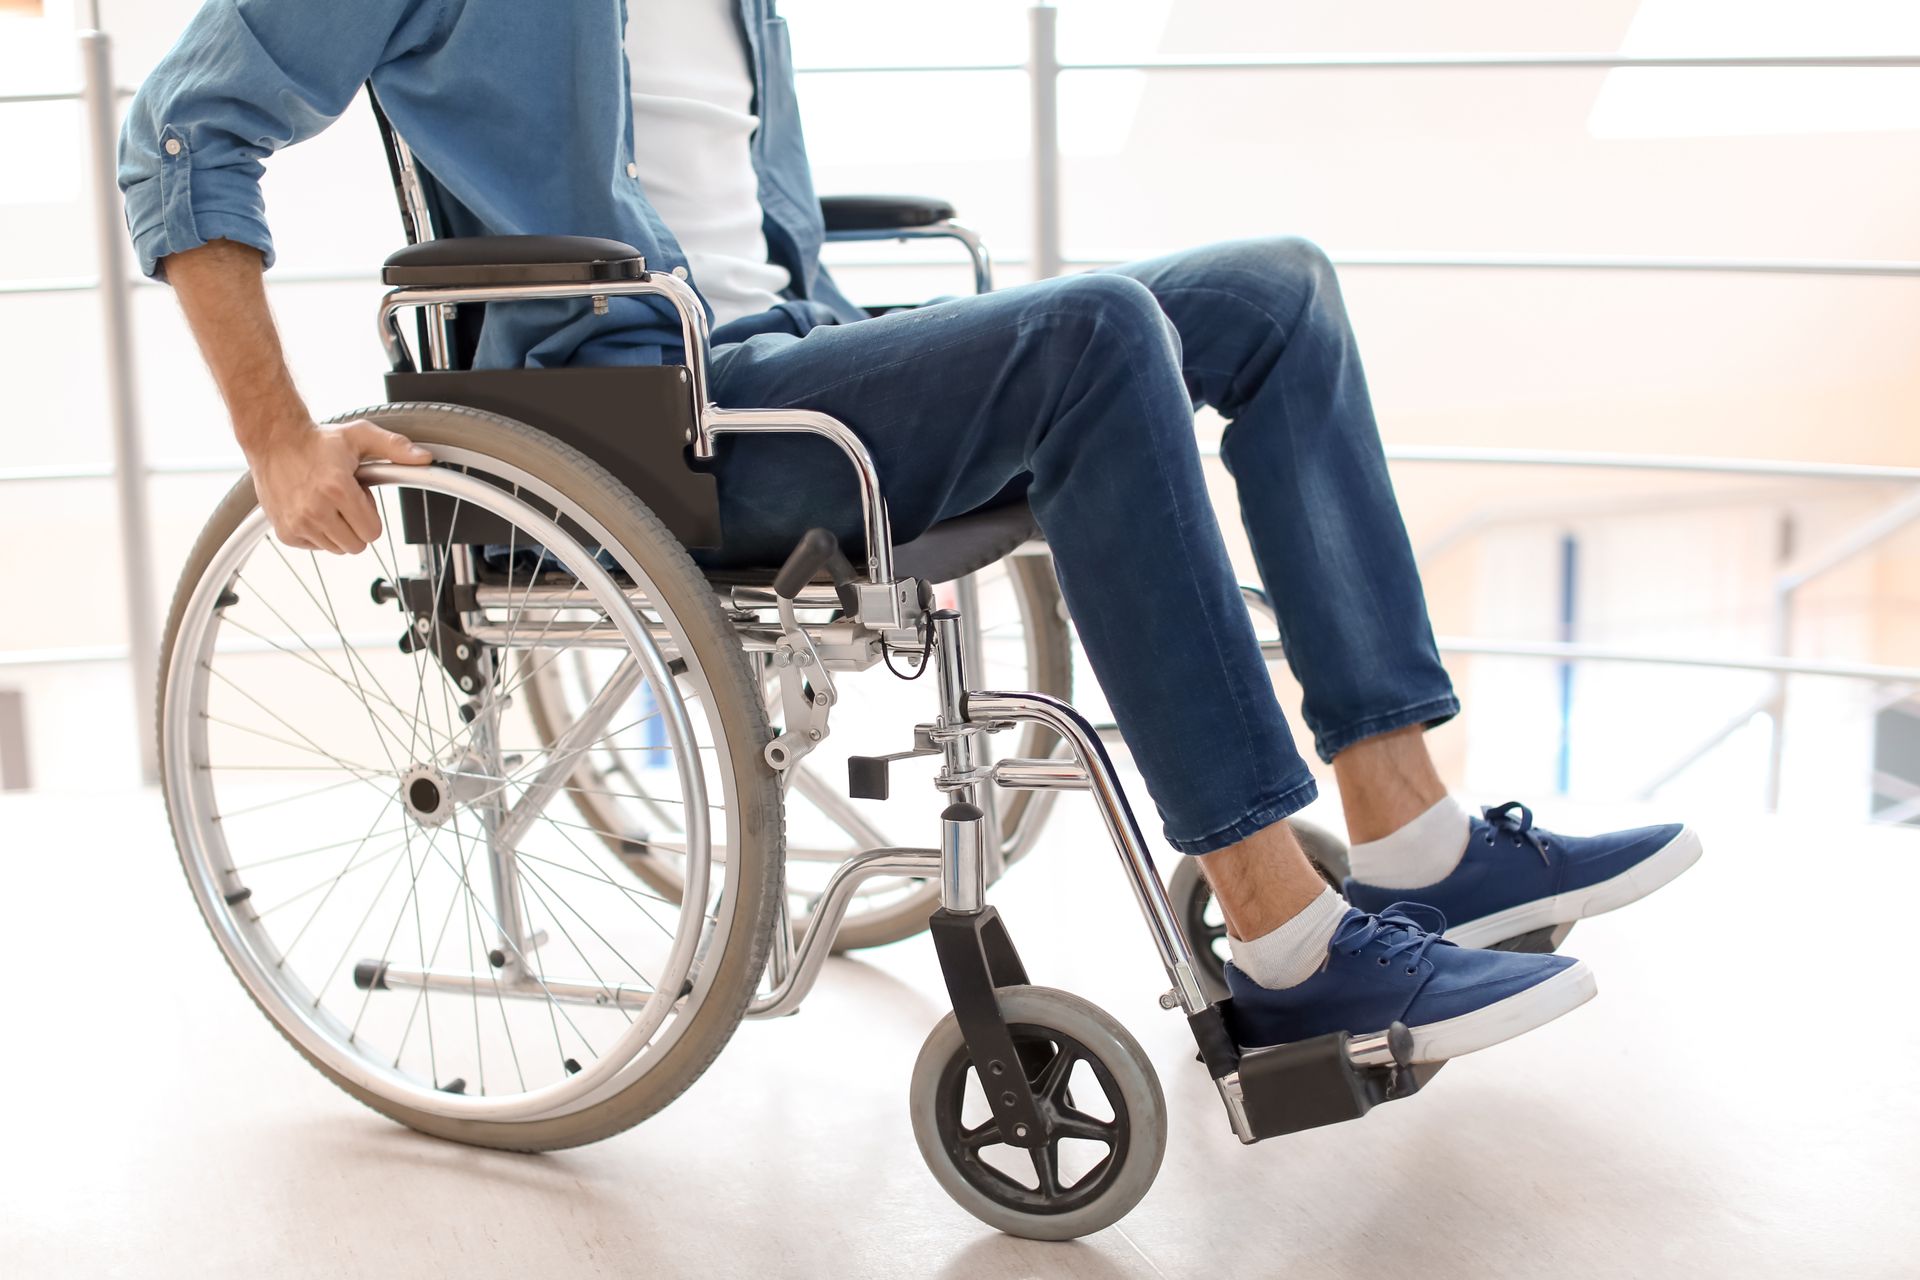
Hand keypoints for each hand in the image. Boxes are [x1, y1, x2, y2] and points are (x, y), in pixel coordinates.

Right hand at [247, 419, 431, 553]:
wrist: (274, 439)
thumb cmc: (319, 440)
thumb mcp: (361, 436)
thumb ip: (395, 447)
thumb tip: (426, 458)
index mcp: (337, 488)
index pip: (373, 532)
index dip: (370, 513)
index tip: (358, 494)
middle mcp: (315, 509)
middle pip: (357, 545)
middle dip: (357, 525)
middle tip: (343, 498)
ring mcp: (297, 523)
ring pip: (337, 548)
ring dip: (338, 529)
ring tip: (326, 500)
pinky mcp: (285, 532)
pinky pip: (316, 547)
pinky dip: (318, 533)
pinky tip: (311, 507)